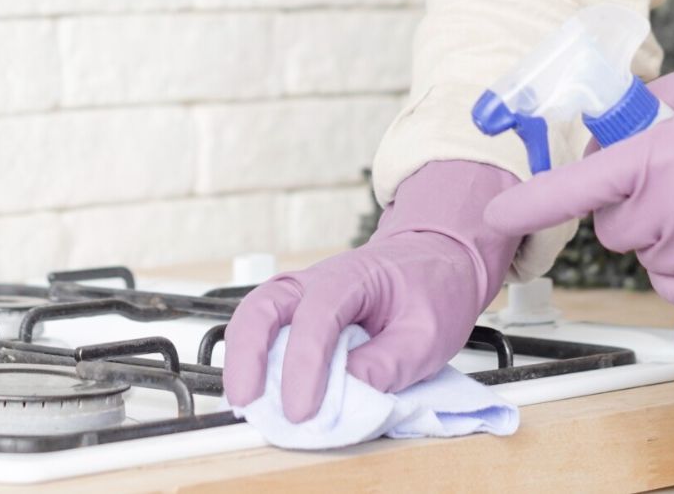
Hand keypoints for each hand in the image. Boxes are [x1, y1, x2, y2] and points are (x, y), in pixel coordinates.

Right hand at [223, 161, 519, 421]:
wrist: (432, 261)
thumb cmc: (432, 290)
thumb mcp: (429, 333)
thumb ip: (390, 363)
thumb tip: (349, 393)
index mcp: (351, 277)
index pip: (316, 319)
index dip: (304, 367)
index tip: (303, 411)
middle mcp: (313, 281)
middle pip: (262, 308)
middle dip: (247, 358)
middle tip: (247, 403)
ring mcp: (298, 295)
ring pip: (252, 317)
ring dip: (241, 360)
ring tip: (244, 402)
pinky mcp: (294, 313)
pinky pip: (262, 331)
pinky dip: (252, 360)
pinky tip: (256, 391)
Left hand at [486, 65, 673, 312]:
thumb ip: (637, 113)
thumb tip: (599, 138)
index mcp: (657, 158)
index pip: (573, 188)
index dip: (528, 205)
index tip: (496, 216)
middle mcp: (673, 209)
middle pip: (613, 228)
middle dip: (632, 208)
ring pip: (645, 255)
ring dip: (664, 237)